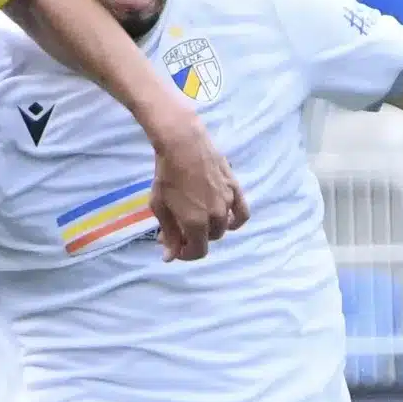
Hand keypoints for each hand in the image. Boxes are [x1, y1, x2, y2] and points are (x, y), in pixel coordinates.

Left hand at [143, 120, 247, 261]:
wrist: (183, 144)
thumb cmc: (166, 175)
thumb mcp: (160, 206)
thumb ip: (169, 234)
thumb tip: (170, 258)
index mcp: (196, 224)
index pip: (197, 252)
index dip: (184, 254)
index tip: (173, 248)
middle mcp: (216, 217)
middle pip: (208, 239)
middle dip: (192, 239)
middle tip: (176, 229)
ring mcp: (228, 203)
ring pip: (222, 227)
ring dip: (209, 229)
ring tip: (195, 219)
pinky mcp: (235, 189)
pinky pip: (242, 213)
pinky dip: (235, 221)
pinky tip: (225, 221)